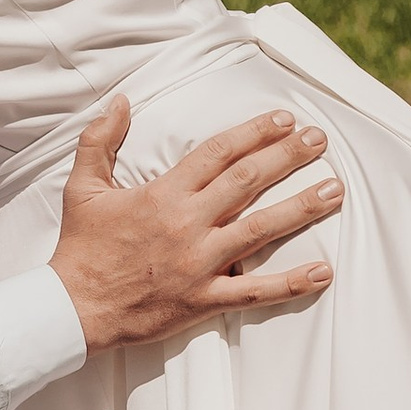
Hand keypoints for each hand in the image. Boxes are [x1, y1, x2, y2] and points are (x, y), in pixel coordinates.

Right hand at [50, 101, 339, 353]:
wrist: (74, 308)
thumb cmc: (81, 247)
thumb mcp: (82, 187)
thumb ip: (101, 139)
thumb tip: (120, 101)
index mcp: (163, 194)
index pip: (218, 153)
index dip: (254, 132)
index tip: (283, 119)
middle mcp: (187, 224)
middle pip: (248, 182)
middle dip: (287, 157)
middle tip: (320, 140)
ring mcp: (199, 264)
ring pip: (261, 230)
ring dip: (302, 207)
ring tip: (335, 189)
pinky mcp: (204, 300)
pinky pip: (255, 292)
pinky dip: (291, 283)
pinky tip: (322, 271)